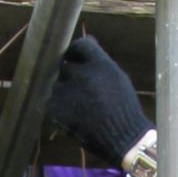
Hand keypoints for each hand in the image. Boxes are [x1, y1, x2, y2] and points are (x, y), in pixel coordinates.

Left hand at [49, 33, 149, 166]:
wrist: (123, 138)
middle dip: (72, 74)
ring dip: (65, 91)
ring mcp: (66, 92)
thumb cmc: (123, 107)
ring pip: (58, 84)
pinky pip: (53, 101)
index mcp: (99, 64)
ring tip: (81, 106)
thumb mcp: (118, 77)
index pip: (80, 45)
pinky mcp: (57, 109)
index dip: (77, 52)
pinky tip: (76, 115)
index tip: (77, 58)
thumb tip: (86, 39)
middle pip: (66, 65)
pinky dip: (61, 106)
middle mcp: (81, 74)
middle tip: (82, 88)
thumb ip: (99, 59)